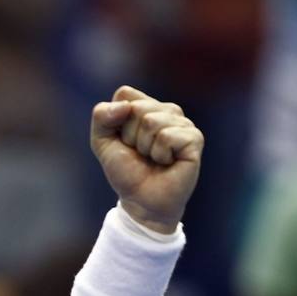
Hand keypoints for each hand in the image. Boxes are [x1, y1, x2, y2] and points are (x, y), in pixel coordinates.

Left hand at [90, 86, 202, 233]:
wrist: (141, 201)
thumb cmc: (126, 172)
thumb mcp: (102, 142)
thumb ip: (102, 117)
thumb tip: (125, 106)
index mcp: (147, 106)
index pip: (124, 94)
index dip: (115, 120)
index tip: (122, 140)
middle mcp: (168, 110)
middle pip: (136, 108)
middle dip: (129, 136)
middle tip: (139, 153)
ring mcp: (183, 123)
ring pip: (151, 121)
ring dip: (144, 147)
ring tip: (152, 158)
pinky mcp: (194, 138)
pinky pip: (166, 136)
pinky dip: (159, 154)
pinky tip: (167, 162)